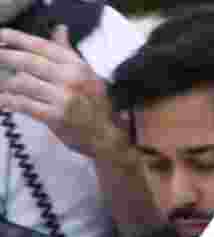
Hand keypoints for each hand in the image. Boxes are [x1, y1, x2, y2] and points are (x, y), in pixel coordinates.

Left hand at [0, 25, 125, 157]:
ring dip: (6, 83)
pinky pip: (23, 104)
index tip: (2, 35)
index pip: (43, 46)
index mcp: (77, 65)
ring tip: (2, 85)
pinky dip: (9, 102)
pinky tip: (3, 101)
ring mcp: (62, 98)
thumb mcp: (87, 74)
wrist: (107, 135)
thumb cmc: (96, 104)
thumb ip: (68, 53)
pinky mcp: (54, 116)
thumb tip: (59, 30)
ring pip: (22, 82)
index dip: (18, 39)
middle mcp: (70, 78)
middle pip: (29, 61)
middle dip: (6, 57)